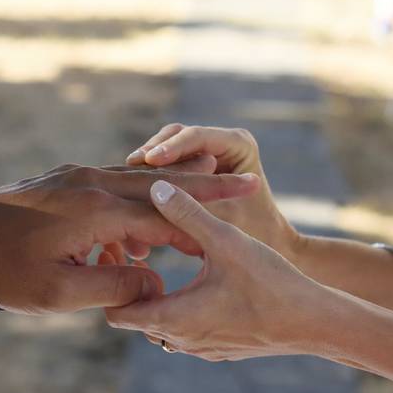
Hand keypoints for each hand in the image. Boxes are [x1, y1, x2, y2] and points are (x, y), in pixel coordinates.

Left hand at [0, 164, 260, 314]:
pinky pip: (112, 189)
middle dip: (205, 185)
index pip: (163, 211)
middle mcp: (90, 182)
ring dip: (170, 199)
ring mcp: (77, 175)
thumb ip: (115, 284)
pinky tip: (133, 243)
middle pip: (161, 184)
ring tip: (197, 215)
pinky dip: (134, 209)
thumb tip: (156, 280)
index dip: (205, 218)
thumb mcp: (59, 292)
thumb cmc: (3, 271)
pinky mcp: (67, 179)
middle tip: (244, 183)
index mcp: (93, 209)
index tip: (242, 213)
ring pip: (138, 183)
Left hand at [105, 181, 334, 360]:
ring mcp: (200, 348)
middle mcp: (180, 340)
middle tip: (136, 249)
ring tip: (164, 259)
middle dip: (131, 284)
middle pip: (134, 316)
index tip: (122, 250)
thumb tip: (156, 186)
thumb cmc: (272, 283)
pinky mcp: (219, 347)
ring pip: (160, 324)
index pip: (117, 311)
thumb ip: (188, 213)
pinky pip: (185, 330)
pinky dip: (178, 306)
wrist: (316, 323)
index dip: (114, 279)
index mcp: (173, 319)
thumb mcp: (227, 240)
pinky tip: (196, 279)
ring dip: (155, 295)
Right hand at [126, 125, 299, 262]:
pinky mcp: (189, 166)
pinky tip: (126, 196)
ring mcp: (204, 151)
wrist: (269, 255)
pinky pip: (162, 167)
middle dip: (151, 154)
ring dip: (145, 167)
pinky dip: (147, 180)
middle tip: (128, 166)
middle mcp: (221, 141)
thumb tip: (157, 194)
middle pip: (176, 137)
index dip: (171, 149)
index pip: (197, 137)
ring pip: (164, 149)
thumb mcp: (222, 221)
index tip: (149, 161)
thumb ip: (193, 206)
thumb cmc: (255, 241)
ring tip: (122, 182)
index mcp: (239, 143)